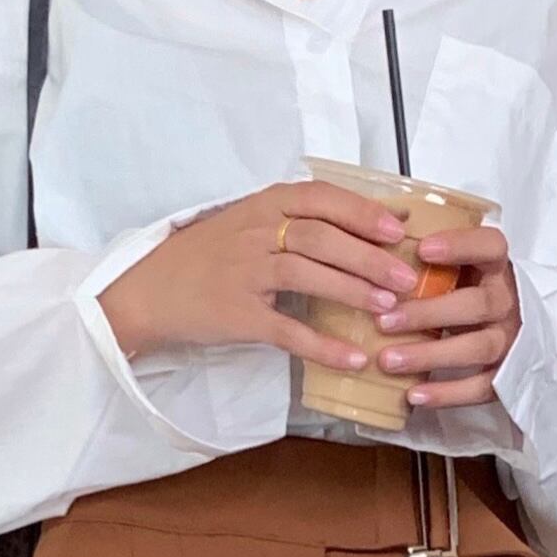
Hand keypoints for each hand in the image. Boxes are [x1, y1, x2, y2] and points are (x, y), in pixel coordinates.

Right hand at [98, 179, 418, 372]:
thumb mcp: (248, 222)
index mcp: (263, 205)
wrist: (149, 290)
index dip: (364, 212)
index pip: (322, 198)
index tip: (399, 229)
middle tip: (407, 277)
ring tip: (389, 308)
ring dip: (353, 291)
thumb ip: (295, 220)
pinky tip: (353, 358)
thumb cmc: (207, 256)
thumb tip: (360, 225)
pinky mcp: (237, 316)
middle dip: (370, 256)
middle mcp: (255, 233)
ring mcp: (245, 273)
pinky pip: (288, 332)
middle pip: (323, 237)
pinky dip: (323, 346)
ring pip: (309, 275)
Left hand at [373, 221, 522, 411]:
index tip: (423, 249)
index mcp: (497, 267)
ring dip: (429, 355)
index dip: (460, 246)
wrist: (520, 331)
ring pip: (476, 348)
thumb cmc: (472, 292)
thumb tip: (375, 233)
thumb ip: (433, 258)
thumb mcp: (461, 269)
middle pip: (476, 305)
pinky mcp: (506, 375)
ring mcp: (510, 339)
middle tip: (383, 320)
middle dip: (428, 313)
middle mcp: (508, 301)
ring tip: (388, 360)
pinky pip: (480, 388)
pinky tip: (413, 395)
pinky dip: (447, 394)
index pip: (490, 246)